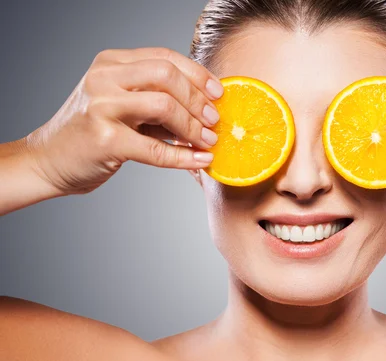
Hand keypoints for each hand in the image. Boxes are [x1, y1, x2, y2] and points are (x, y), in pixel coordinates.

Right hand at [26, 47, 222, 194]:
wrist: (49, 160)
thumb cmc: (92, 133)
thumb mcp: (122, 105)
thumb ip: (157, 101)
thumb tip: (207, 109)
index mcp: (111, 63)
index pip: (165, 58)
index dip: (198, 75)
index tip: (219, 94)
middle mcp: (104, 78)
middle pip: (167, 75)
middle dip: (198, 99)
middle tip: (214, 120)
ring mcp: (101, 106)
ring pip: (164, 106)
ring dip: (193, 127)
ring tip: (209, 141)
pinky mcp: (104, 139)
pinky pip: (156, 149)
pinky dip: (184, 157)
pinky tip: (201, 160)